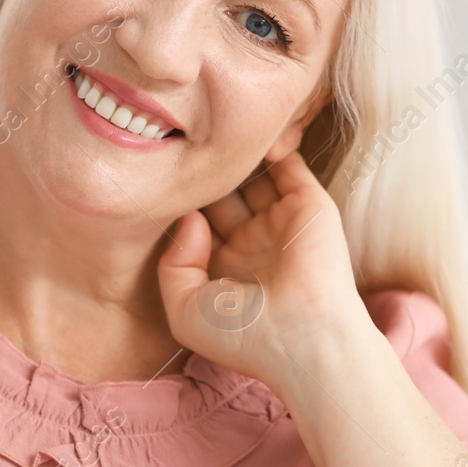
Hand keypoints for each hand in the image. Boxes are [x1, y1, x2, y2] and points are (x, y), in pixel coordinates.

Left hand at [155, 150, 373, 395]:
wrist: (303, 336)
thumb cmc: (244, 334)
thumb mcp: (185, 311)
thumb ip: (172, 264)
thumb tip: (189, 217)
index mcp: (223, 267)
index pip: (197, 221)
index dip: (178, 202)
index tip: (158, 180)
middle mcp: (252, 240)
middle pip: (222, 193)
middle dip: (205, 174)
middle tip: (182, 146)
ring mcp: (281, 220)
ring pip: (253, 176)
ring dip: (236, 156)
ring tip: (211, 132)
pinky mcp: (308, 203)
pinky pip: (288, 165)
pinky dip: (272, 145)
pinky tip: (247, 130)